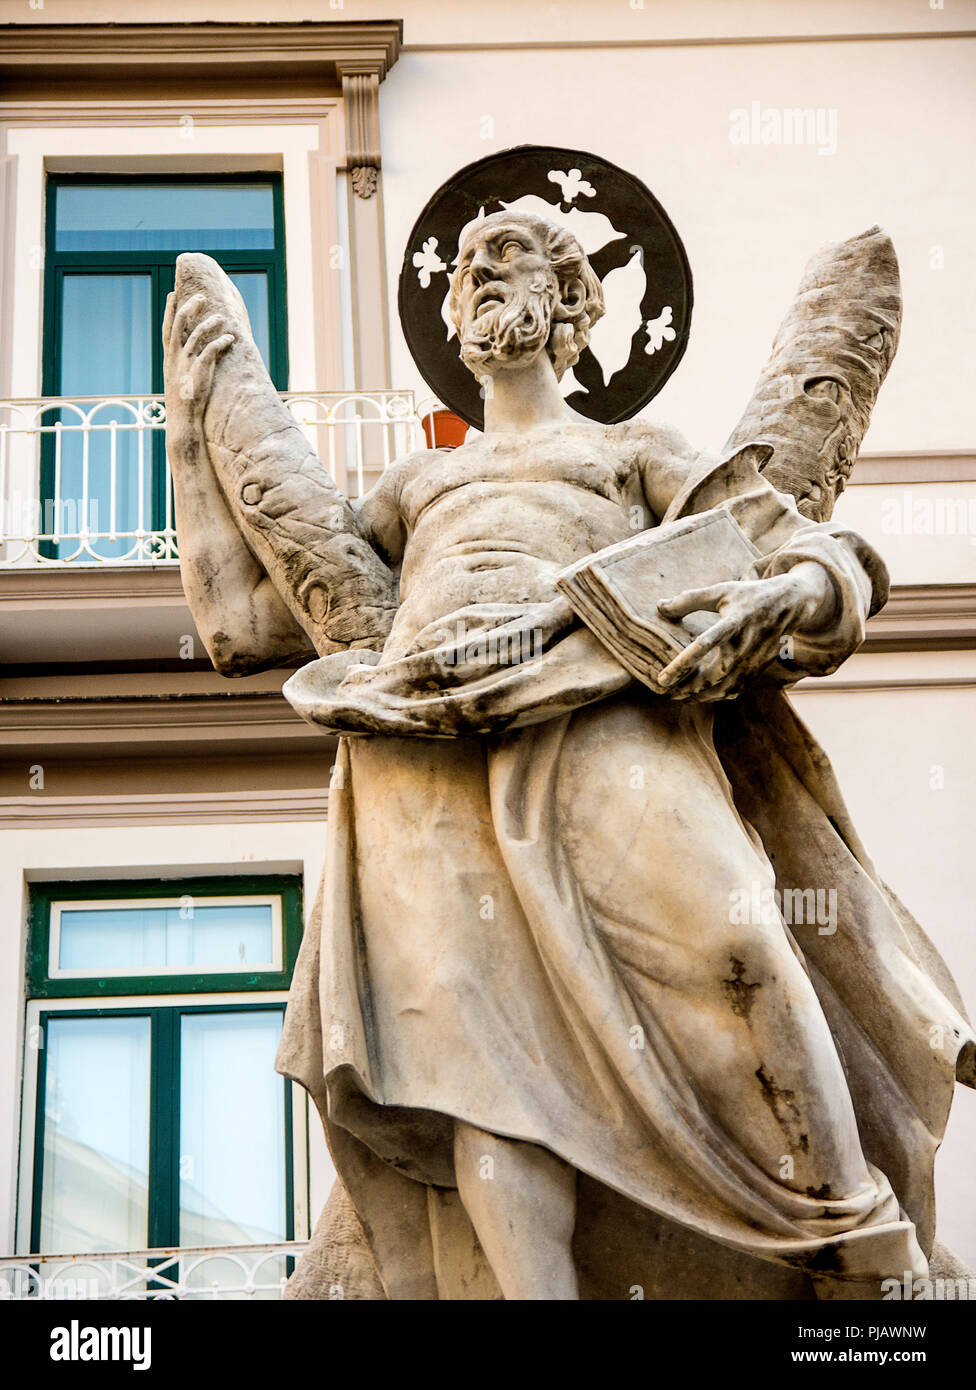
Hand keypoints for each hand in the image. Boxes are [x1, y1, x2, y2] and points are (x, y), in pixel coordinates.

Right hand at [162, 291, 235, 454]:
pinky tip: (230, 338)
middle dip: (188, 307)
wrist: (184, 421)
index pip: (167, 328)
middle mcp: (175, 357)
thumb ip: (182, 363)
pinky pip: (211, 351)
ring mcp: (186, 363)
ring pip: (196, 335)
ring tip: (221, 317)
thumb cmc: (184, 401)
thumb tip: (192, 354)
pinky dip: (221, 342)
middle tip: (200, 296)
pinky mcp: (199, 371)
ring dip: (209, 324)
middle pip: (178, 325)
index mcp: (169, 357)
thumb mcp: (178, 379)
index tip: (172, 294)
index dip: (169, 310)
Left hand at [655, 564, 833, 701]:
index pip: (703, 646)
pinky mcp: (758, 669)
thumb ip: (689, 599)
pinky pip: (735, 690)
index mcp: (733, 622)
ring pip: (723, 688)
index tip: (662, 679)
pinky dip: (716, 696)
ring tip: (678, 696)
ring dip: (699, 696)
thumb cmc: (750, 595)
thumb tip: (660, 606)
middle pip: (712, 677)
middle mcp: (744, 646)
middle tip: (665, 692)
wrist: (790, 603)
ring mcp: (753, 661)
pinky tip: (700, 695)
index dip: (681, 664)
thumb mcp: (721, 590)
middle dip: (687, 689)